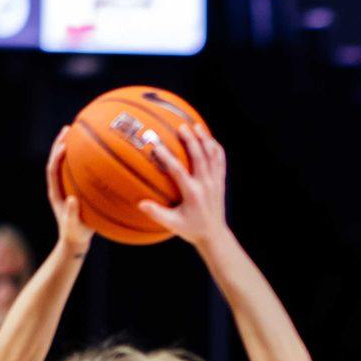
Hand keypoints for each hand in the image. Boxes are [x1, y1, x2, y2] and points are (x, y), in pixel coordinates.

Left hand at [45, 129, 94, 255]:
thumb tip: (72, 199)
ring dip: (68, 148)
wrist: (75, 241)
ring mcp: (65, 187)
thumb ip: (72, 214)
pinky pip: (76, 170)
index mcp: (55, 192)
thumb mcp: (74, 226)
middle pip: (56, 160)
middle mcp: (58, 186)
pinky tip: (92, 153)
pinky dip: (81, 159)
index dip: (56, 156)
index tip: (64, 146)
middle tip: (68, 129)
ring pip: (64, 163)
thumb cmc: (75, 235)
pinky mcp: (73, 189)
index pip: (52, 169)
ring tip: (76, 133)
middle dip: (60, 144)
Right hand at [138, 123, 231, 247]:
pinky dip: (216, 148)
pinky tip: (209, 138)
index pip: (178, 171)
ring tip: (196, 125)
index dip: (167, 157)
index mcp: (192, 194)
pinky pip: (220, 161)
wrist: (214, 234)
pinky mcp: (220, 182)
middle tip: (181, 127)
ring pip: (212, 156)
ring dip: (205, 139)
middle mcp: (205, 185)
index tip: (156, 146)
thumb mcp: (172, 224)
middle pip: (199, 157)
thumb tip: (140, 203)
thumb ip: (156, 213)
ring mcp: (215, 182)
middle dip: (191, 140)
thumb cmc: (191, 229)